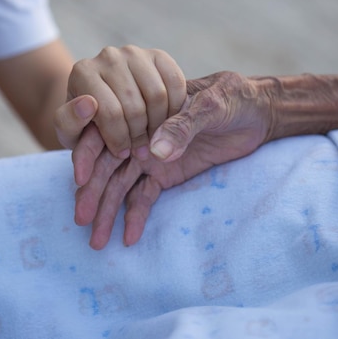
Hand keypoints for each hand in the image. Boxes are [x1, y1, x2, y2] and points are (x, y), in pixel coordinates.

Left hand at [54, 45, 185, 160]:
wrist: (106, 105)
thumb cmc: (86, 123)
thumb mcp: (70, 132)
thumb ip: (69, 123)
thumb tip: (88, 104)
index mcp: (83, 72)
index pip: (109, 112)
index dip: (119, 139)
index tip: (122, 153)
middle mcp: (108, 56)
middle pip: (135, 106)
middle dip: (139, 136)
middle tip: (140, 151)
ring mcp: (135, 53)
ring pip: (157, 95)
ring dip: (159, 125)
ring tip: (151, 138)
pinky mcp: (158, 55)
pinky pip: (175, 83)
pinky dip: (175, 108)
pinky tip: (164, 122)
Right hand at [73, 71, 274, 248]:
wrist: (257, 111)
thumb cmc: (232, 97)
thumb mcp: (212, 105)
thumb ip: (183, 125)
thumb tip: (154, 151)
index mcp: (144, 111)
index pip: (107, 131)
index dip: (89, 154)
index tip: (80, 178)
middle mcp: (141, 136)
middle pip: (109, 165)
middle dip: (93, 192)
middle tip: (81, 219)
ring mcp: (152, 158)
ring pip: (121, 186)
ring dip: (108, 211)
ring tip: (96, 241)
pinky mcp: (166, 175)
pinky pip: (145, 197)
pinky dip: (135, 217)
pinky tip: (127, 238)